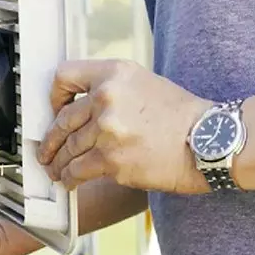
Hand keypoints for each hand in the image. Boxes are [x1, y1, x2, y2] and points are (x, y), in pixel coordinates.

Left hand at [37, 59, 212, 193]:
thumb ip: (108, 87)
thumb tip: (76, 104)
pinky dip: (70, 177)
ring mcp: (108, 130)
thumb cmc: (178, 113)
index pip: (64, 75)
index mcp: (113, 74)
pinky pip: (78, 170)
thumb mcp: (141, 81)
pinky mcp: (112, 160)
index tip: (54, 109)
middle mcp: (106, 98)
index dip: (54, 95)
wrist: (207, 140)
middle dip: (51, 139)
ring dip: (58, 162)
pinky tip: (69, 181)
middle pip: (62, 119)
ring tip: (55, 169)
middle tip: (46, 150)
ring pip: (68, 148)